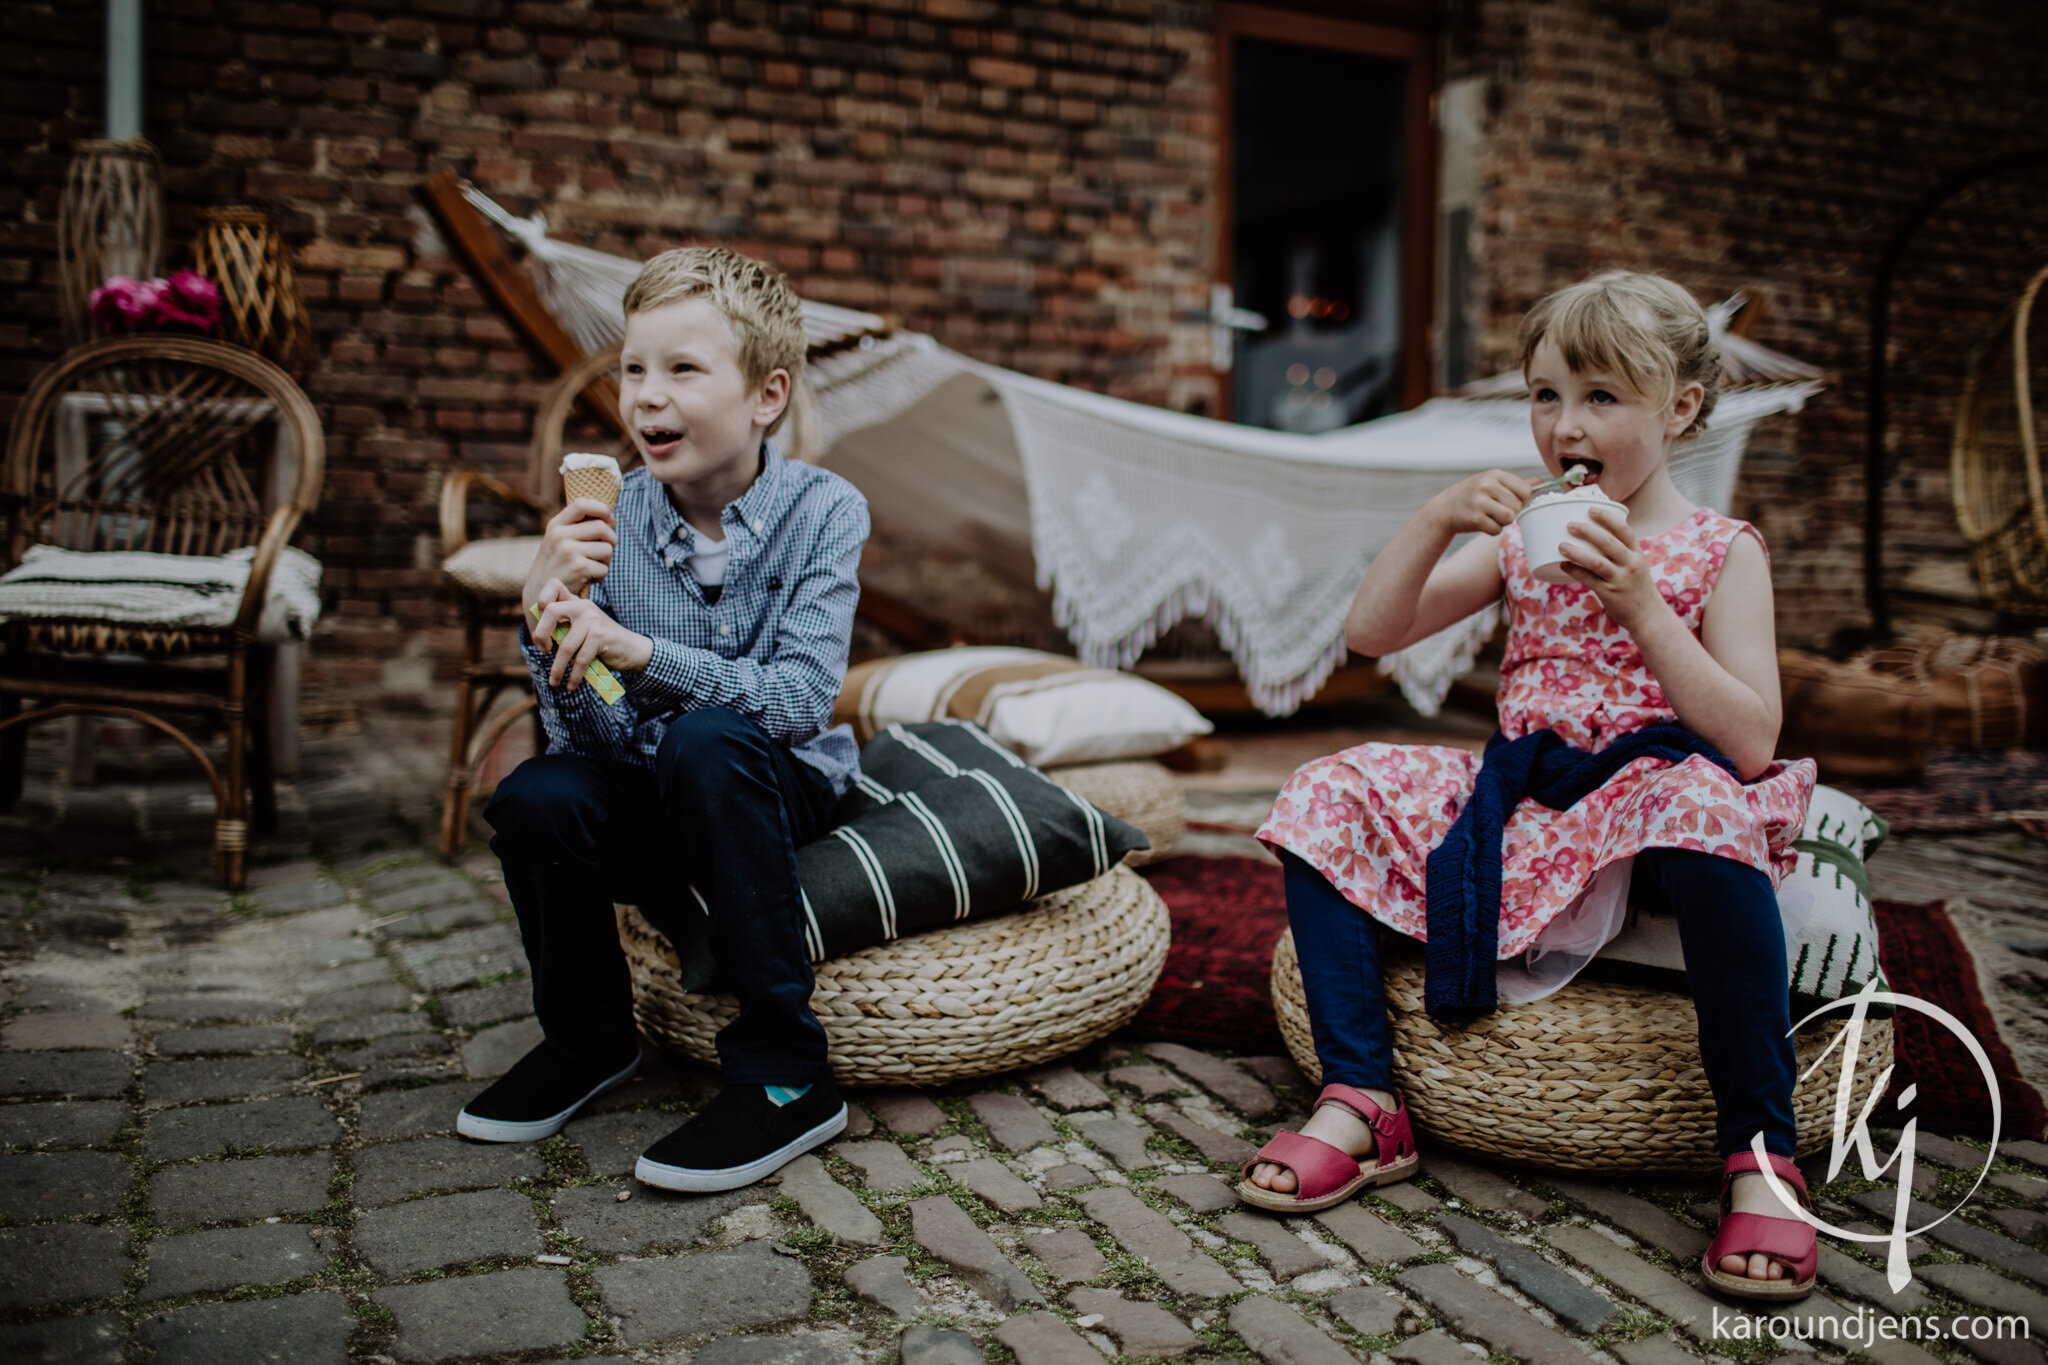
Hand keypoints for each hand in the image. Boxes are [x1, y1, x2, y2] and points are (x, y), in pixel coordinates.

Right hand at [522, 498, 616, 606]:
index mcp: (555, 525)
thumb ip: (579, 527)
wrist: (540, 594)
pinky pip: (604, 568)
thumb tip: (612, 518)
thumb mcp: (559, 541)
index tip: (609, 517)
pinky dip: (601, 575)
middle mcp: (560, 535)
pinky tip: (589, 579)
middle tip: (606, 549)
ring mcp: (569, 551)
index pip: (581, 504)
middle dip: (611, 539)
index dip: (601, 508)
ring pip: (607, 548)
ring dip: (607, 560)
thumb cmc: (557, 566)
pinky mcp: (579, 568)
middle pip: (602, 527)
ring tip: (594, 567)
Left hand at [529, 580, 653, 689]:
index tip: (543, 626)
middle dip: (540, 634)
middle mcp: (584, 606)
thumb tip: (537, 638)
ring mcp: (593, 620)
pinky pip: (580, 659)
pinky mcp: (600, 636)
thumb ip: (562, 628)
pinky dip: (574, 676)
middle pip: (551, 610)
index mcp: (577, 602)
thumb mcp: (580, 630)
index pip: (553, 586)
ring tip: (554, 682)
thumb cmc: (601, 643)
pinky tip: (571, 685)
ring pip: (565, 646)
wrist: (632, 649)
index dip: (540, 602)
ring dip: (557, 668)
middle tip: (543, 650)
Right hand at [1430, 469, 1531, 536]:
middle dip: (1510, 512)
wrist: (1445, 509)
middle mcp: (1487, 485)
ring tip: (1490, 516)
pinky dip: (1492, 530)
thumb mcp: (1492, 484)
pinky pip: (1497, 529)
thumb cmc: (1473, 496)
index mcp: (1494, 474)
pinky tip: (1482, 523)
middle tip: (1494, 509)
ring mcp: (1479, 501)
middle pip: (1518, 506)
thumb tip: (1541, 482)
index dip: (1521, 500)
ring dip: (1503, 522)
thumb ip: (1516, 484)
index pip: (1525, 490)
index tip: (1508, 501)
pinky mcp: (1474, 518)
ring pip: (1509, 517)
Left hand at [1557, 505, 1663, 627]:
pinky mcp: (1610, 593)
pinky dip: (1574, 570)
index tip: (1591, 509)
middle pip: (1608, 542)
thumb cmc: (1636, 587)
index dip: (1607, 518)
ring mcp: (1620, 579)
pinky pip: (1588, 579)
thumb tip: (1593, 537)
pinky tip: (1563, 565)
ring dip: (1576, 551)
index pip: (1624, 530)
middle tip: (1570, 524)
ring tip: (1560, 545)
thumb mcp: (1635, 565)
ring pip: (1596, 561)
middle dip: (1587, 531)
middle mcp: (1630, 564)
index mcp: (1636, 553)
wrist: (1648, 615)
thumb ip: (1619, 552)